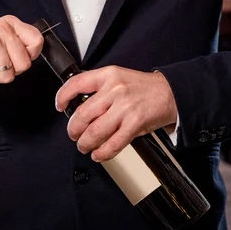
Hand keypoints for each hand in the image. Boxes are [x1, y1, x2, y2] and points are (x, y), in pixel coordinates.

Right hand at [0, 15, 43, 87]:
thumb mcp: (1, 38)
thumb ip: (19, 44)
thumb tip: (34, 54)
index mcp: (9, 23)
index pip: (37, 41)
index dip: (29, 55)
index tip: (15, 57)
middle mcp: (1, 29)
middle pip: (24, 64)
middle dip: (11, 70)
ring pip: (8, 76)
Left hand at [55, 66, 176, 161]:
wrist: (170, 92)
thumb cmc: (143, 87)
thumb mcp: (118, 77)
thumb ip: (99, 88)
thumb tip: (77, 105)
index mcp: (108, 76)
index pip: (76, 84)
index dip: (63, 97)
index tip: (60, 106)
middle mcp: (115, 90)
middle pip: (82, 114)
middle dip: (73, 129)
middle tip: (73, 134)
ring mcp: (125, 108)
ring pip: (95, 131)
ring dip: (85, 143)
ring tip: (84, 146)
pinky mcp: (135, 124)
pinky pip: (113, 143)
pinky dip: (102, 152)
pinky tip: (99, 153)